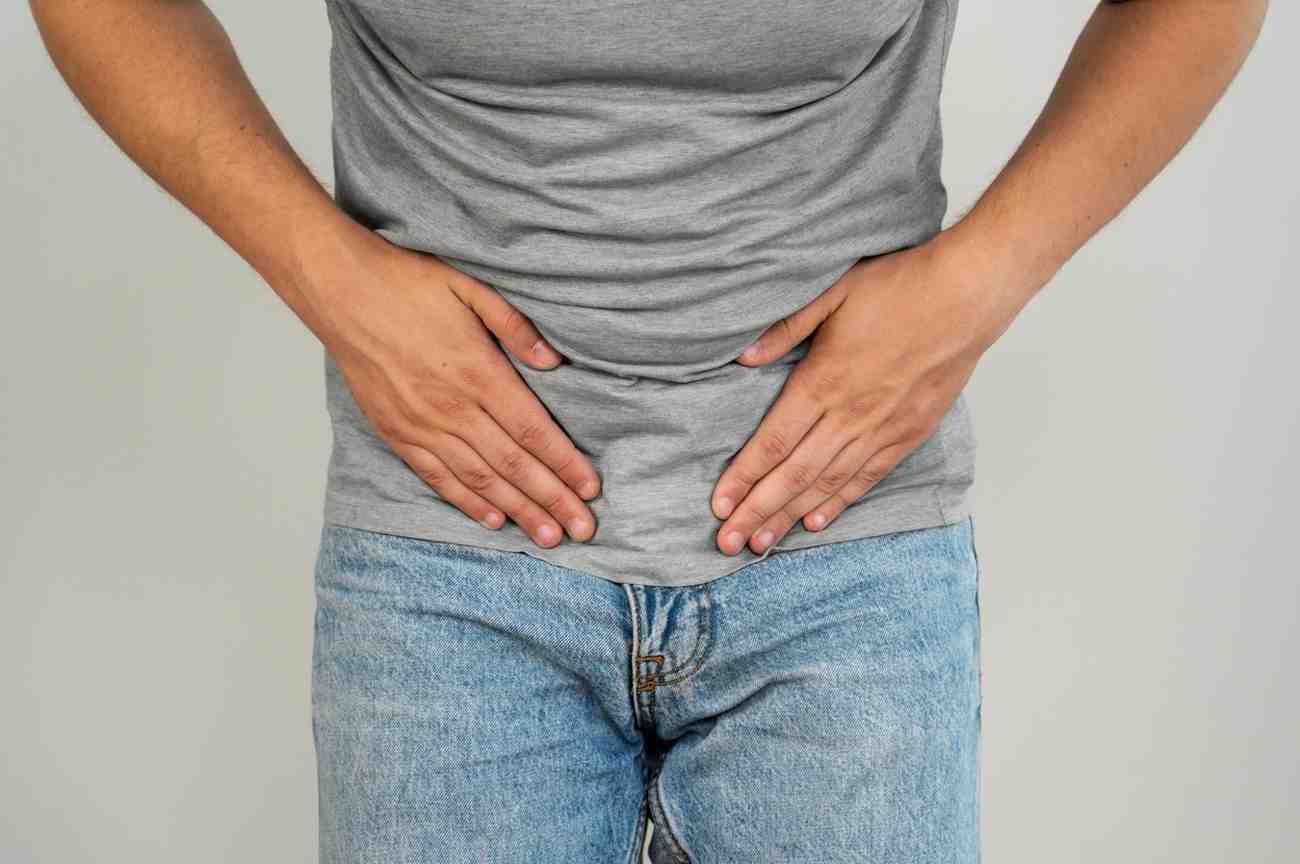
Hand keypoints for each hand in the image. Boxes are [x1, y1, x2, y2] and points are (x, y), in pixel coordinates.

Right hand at [304, 228, 600, 547]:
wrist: (339, 291)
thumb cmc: (406, 283)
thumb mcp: (470, 287)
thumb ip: (514, 326)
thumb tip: (554, 360)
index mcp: (478, 371)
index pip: (532, 429)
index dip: (565, 463)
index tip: (591, 488)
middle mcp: (452, 407)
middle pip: (513, 464)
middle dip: (552, 499)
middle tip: (582, 529)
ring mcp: (422, 425)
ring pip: (479, 479)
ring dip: (518, 511)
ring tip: (548, 536)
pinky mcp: (396, 433)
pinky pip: (438, 477)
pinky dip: (468, 502)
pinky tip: (494, 520)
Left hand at [711, 234, 1019, 554]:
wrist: (968, 296)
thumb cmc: (901, 286)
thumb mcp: (833, 291)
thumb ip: (786, 328)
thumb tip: (744, 356)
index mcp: (825, 380)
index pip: (774, 440)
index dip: (744, 476)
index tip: (719, 505)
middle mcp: (851, 413)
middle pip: (795, 473)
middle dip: (758, 511)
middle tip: (729, 542)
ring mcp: (882, 427)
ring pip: (828, 483)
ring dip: (790, 515)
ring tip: (761, 543)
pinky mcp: (909, 432)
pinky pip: (867, 476)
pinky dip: (839, 501)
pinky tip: (814, 521)